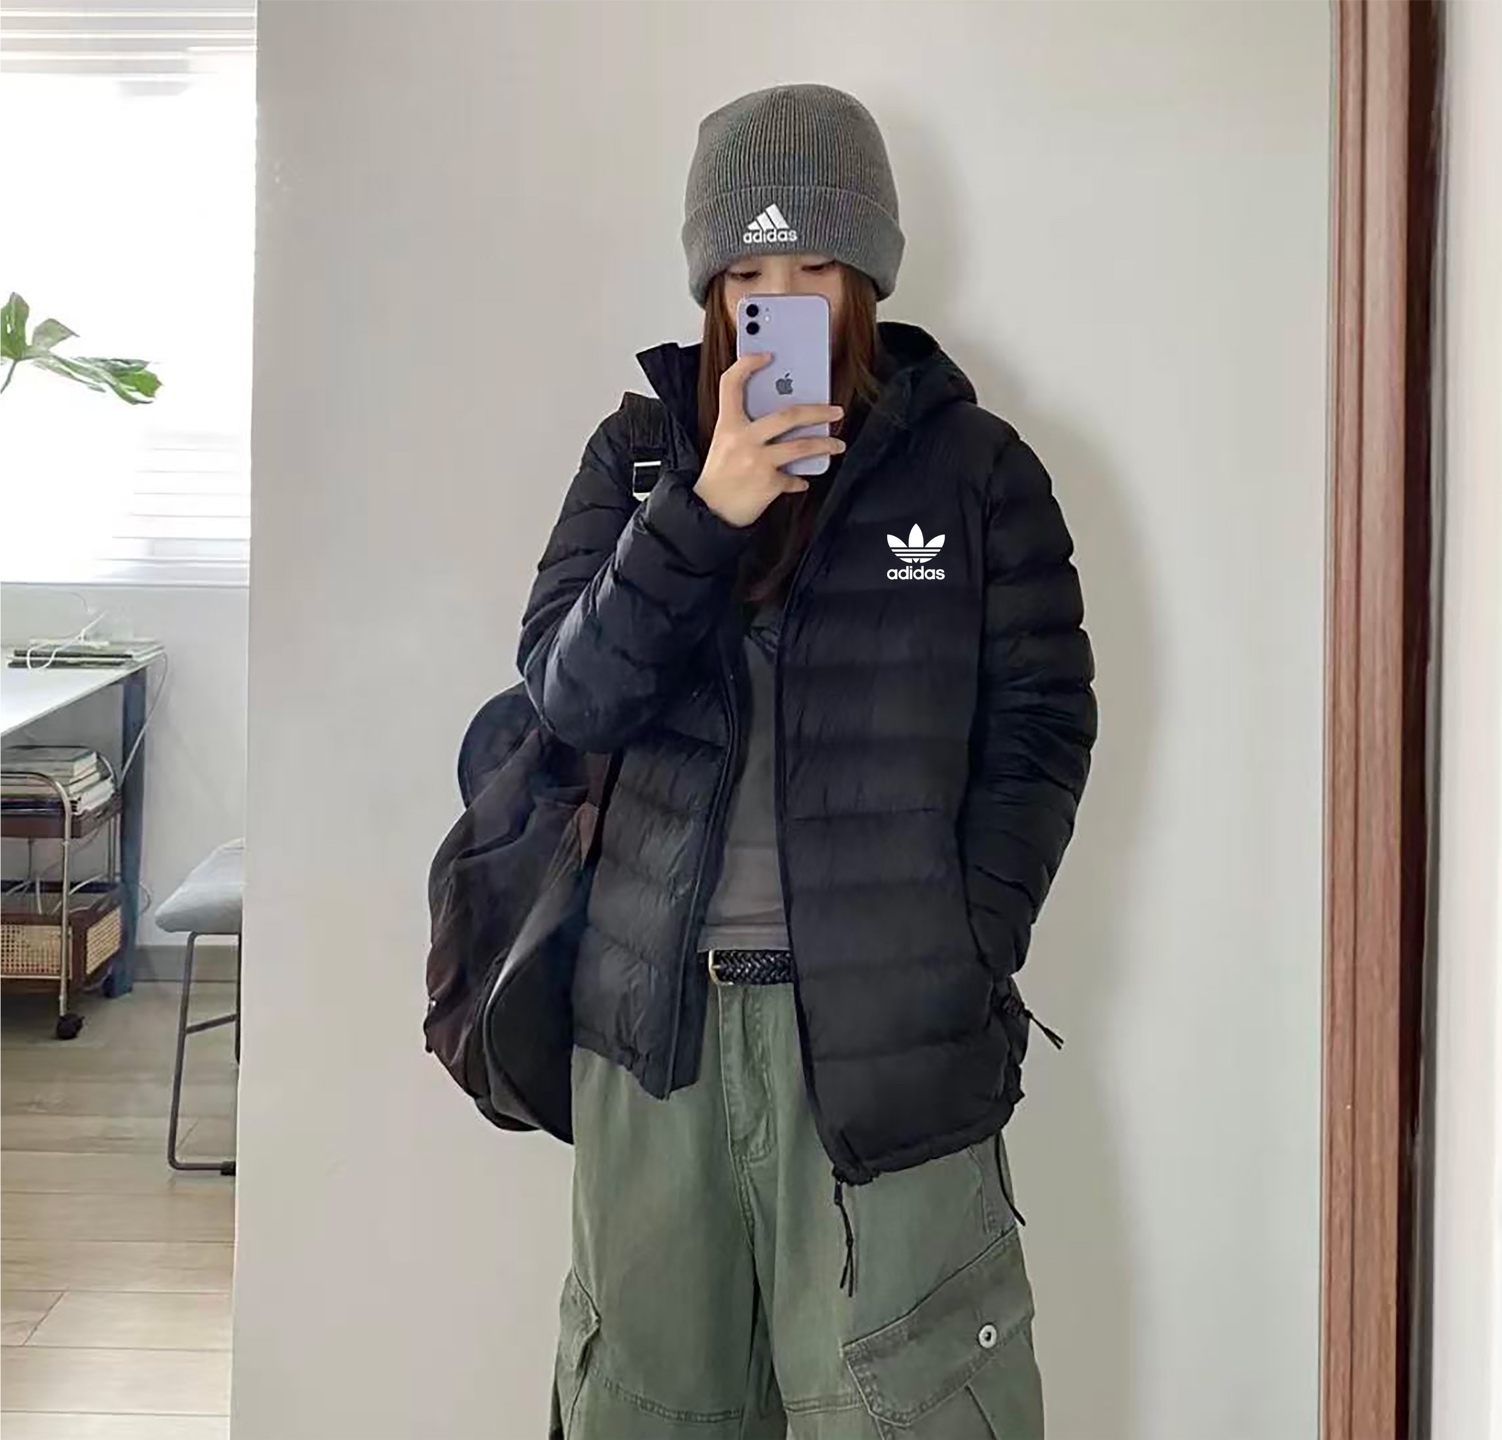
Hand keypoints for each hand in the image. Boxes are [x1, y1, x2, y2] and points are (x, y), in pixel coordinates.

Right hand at [692, 353, 845, 527]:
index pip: (731, 384)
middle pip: (788, 415)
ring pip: (802, 446)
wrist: (709, 512)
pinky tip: (802, 481)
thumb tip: (783, 420)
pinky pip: (794, 479)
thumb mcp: (724, 444)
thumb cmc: (718, 477)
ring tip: (837, 445)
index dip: (747, 364)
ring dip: (825, 444)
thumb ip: (746, 428)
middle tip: (835, 411)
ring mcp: (758, 461)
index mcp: (728, 425)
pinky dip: (800, 481)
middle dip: (819, 411)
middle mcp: (743, 439)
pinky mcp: (769, 484)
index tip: (766, 356)